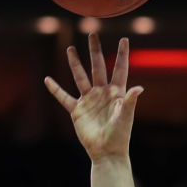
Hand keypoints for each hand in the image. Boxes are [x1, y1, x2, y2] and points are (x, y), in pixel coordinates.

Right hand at [44, 34, 143, 160]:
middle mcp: (102, 93)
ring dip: (75, 63)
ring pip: (80, 77)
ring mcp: (89, 101)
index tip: (124, 39)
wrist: (106, 153)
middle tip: (92, 33)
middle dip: (95, 50)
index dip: (122, 54)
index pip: (120, 69)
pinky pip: (64, 97)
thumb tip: (139, 88)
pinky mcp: (77, 111)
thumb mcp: (125, 117)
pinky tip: (47, 79)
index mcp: (116, 93)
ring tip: (70, 49)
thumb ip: (130, 102)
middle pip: (97, 67)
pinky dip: (55, 89)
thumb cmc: (120, 136)